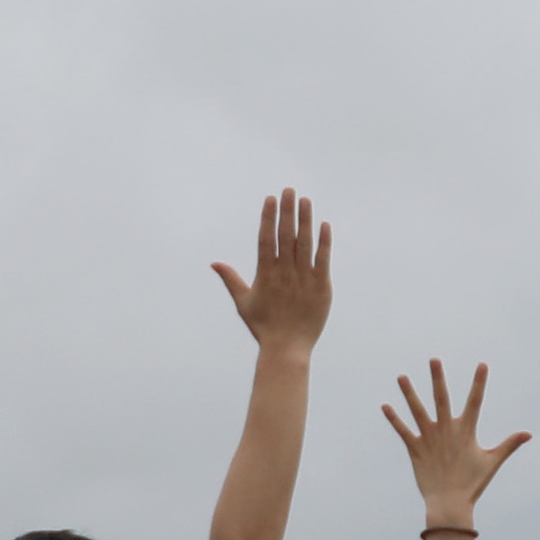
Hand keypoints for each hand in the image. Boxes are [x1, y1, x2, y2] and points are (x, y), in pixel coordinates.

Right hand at [210, 189, 334, 351]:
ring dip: (305, 220)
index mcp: (266, 274)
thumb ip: (231, 279)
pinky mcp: (321, 287)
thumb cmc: (263, 327)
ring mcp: (304, 278)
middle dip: (287, 211)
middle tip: (289, 190)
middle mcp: (284, 273)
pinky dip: (324, 243)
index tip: (271, 199)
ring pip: (305, 243)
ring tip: (305, 200)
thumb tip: (214, 263)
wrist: (286, 349)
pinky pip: (323, 260)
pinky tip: (324, 225)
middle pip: (286, 236)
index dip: (268, 217)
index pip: (266, 239)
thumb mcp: (243, 302)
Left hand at [382, 359, 534, 528]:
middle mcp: (446, 431)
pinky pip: (403, 431)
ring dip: (409, 393)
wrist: (450, 504)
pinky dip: (394, 419)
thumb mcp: (492, 462)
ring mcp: (429, 439)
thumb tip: (528, 434)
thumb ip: (509, 445)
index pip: (475, 401)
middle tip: (434, 359)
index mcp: (466, 432)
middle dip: (438, 378)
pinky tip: (385, 406)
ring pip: (417, 411)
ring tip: (401, 376)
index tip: (482, 365)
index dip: (479, 382)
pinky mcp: (415, 449)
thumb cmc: (473, 483)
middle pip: (441, 399)